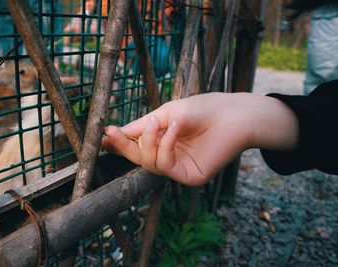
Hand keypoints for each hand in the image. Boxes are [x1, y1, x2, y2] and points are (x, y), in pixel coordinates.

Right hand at [102, 92, 298, 185]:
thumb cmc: (203, 109)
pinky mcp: (189, 176)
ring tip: (156, 123)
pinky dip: (165, 145)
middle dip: (124, 146)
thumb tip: (116, 132)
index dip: (119, 143)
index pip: (136, 146)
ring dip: (147, 142)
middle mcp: (168, 155)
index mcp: (162, 140)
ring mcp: (179, 167)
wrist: (233, 114)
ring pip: (148, 164)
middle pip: (137, 158)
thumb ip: (143, 126)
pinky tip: (174, 129)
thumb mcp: (167, 113)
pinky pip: (166, 165)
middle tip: (112, 134)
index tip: (103, 136)